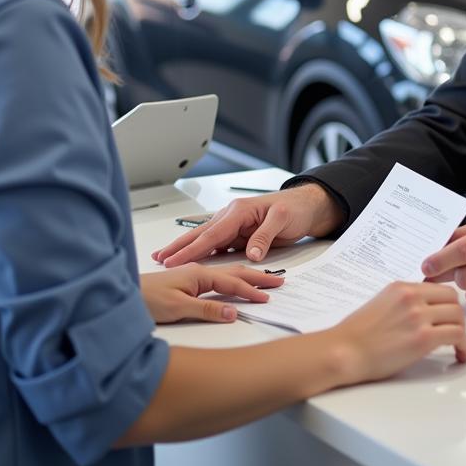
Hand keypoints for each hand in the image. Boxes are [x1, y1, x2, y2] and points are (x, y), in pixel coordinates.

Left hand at [140, 264, 284, 323]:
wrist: (122, 295)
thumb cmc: (145, 299)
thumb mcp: (177, 308)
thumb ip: (206, 309)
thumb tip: (233, 312)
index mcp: (198, 274)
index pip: (232, 282)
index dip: (251, 291)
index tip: (267, 297)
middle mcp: (197, 271)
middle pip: (233, 273)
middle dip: (256, 278)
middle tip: (277, 282)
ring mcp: (192, 276)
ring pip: (225, 275)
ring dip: (245, 277)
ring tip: (261, 280)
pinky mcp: (186, 283)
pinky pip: (216, 279)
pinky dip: (231, 280)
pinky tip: (232, 283)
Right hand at [151, 183, 344, 267]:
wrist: (306, 205)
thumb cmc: (295, 208)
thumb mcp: (282, 220)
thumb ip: (265, 236)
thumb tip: (251, 255)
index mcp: (238, 211)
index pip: (211, 234)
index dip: (192, 249)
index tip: (174, 260)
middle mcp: (232, 216)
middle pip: (201, 234)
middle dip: (179, 247)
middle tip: (159, 259)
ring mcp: (234, 224)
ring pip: (205, 239)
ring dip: (186, 249)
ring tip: (166, 258)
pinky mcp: (239, 232)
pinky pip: (217, 244)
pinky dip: (201, 251)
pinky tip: (190, 258)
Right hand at [324, 282, 465, 382]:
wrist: (344, 351)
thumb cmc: (356, 335)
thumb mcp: (381, 304)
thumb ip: (403, 302)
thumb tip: (422, 310)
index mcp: (402, 287)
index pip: (440, 287)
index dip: (448, 304)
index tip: (449, 316)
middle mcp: (413, 297)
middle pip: (453, 300)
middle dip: (457, 317)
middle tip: (454, 331)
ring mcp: (419, 316)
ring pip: (458, 316)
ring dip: (462, 331)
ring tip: (458, 344)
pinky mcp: (423, 338)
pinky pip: (457, 336)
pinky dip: (465, 346)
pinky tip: (460, 354)